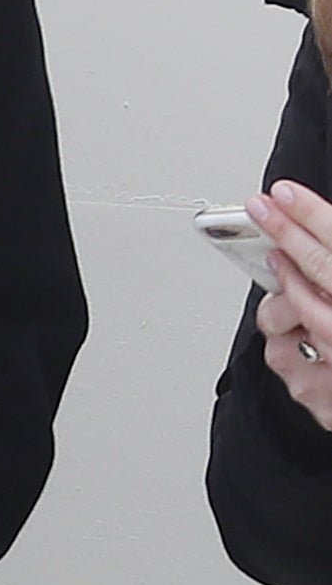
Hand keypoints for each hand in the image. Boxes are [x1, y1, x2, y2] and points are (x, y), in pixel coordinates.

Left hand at [259, 183, 331, 431]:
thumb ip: (331, 268)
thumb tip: (318, 235)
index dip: (311, 214)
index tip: (284, 193)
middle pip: (318, 268)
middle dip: (284, 233)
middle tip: (260, 207)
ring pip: (286, 314)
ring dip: (285, 302)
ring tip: (295, 299)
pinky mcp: (317, 391)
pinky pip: (280, 353)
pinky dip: (288, 345)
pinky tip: (306, 347)